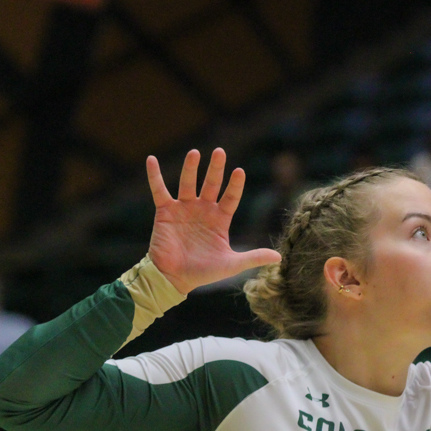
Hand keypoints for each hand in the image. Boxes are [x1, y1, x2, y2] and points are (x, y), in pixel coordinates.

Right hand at [146, 148, 281, 293]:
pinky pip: (159, 190)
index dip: (235, 185)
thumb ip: (254, 257)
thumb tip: (279, 257)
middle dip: (216, 169)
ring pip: (188, 183)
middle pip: (211, 184)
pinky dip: (155, 175)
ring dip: (190, 168)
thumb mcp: (232, 264)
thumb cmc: (203, 272)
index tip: (239, 171)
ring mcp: (184, 208)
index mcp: (220, 219)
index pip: (230, 197)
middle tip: (220, 152)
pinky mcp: (165, 211)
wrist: (174, 278)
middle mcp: (203, 210)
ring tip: (195, 153)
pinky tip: (151, 159)